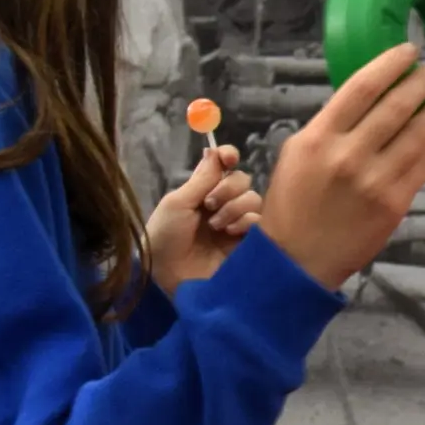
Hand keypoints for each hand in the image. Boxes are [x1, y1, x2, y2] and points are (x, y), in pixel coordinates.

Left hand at [145, 144, 259, 290]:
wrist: (168, 275)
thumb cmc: (164, 237)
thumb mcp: (178, 203)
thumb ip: (201, 178)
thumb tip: (214, 149)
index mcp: (202, 192)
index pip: (223, 166)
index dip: (228, 156)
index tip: (228, 158)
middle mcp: (221, 204)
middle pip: (242, 179)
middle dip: (228, 187)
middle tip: (209, 204)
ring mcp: (235, 224)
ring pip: (253, 198)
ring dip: (235, 206)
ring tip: (216, 225)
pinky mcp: (247, 243)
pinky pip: (259, 220)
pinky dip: (246, 221)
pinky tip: (230, 232)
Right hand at [256, 44, 424, 288]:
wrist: (297, 261)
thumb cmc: (292, 204)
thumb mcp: (296, 154)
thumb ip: (331, 126)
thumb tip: (371, 99)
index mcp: (318, 137)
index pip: (362, 87)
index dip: (391, 64)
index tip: (409, 51)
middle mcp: (348, 155)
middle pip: (396, 106)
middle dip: (421, 83)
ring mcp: (375, 180)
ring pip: (418, 133)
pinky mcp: (396, 203)